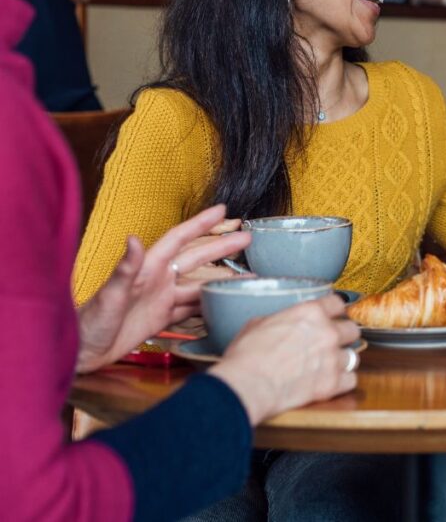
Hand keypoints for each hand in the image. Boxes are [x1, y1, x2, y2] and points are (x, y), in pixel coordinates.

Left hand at [76, 205, 250, 372]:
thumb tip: (134, 238)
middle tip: (247, 237)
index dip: (200, 224)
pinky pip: (190, 310)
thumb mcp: (110, 294)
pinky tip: (224, 304)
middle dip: (221, 247)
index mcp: (148, 268)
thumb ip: (125, 268)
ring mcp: (160, 300)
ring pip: (198, 285)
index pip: (179, 239)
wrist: (78, 353)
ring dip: (221, 280)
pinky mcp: (160, 319)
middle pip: (196, 259)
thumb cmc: (89, 322)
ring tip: (248, 277)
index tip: (222, 210)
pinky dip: (208, 306)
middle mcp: (158, 280)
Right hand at [209, 294, 359, 423]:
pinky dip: (343, 382)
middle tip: (332, 343)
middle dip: (343, 336)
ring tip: (329, 365)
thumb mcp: (258, 323)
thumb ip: (280, 320)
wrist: (247, 384)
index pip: (338, 303)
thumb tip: (280, 324)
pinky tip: (331, 382)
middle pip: (352, 329)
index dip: (335, 310)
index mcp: (311, 312)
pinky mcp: (333, 383)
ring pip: (354, 356)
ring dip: (342, 360)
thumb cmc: (246, 356)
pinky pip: (351, 380)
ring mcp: (333, 358)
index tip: (334, 315)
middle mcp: (327, 332)